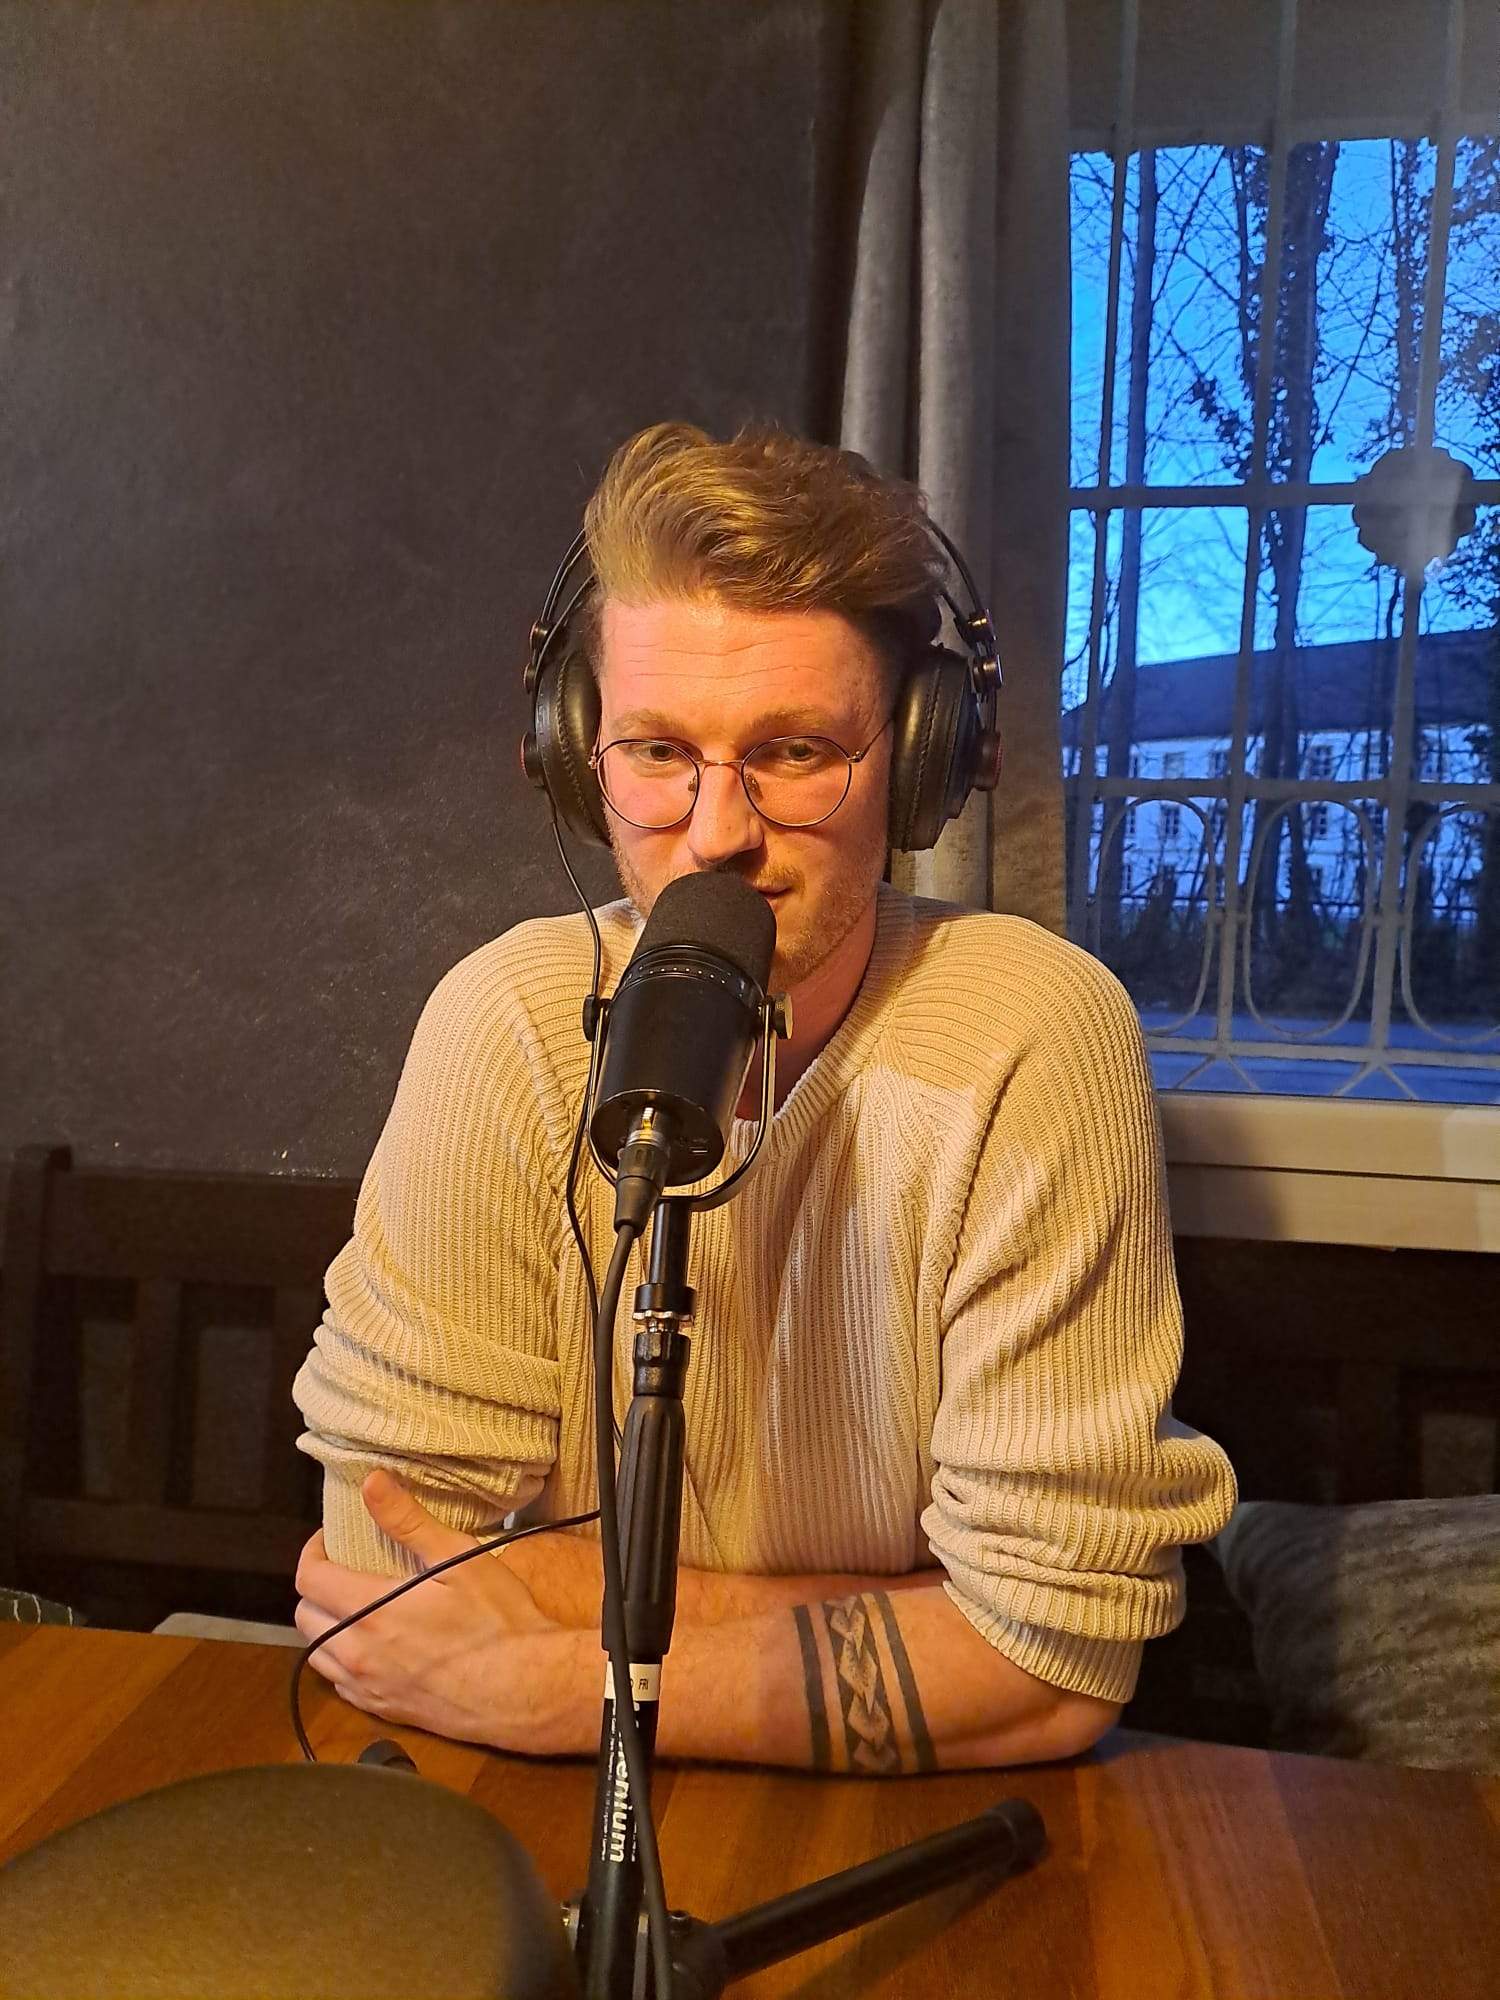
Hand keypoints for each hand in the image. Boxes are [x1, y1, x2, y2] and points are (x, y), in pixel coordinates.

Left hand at [295, 1470, 580, 1749]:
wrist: (525, 1690)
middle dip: (316, 1586)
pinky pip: (340, 1684)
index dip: (313, 1551)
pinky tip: (372, 1645)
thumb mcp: (457, 1559)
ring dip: (324, 1625)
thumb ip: (408, 1521)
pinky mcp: (383, 1711)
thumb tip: (371, 1482)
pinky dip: (341, 1659)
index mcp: (370, 1613)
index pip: (310, 1579)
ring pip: (316, 1654)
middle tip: (345, 1567)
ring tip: (355, 1605)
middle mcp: (358, 1655)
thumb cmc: (497, 1621)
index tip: (331, 1539)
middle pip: (304, 1617)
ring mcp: (368, 1688)